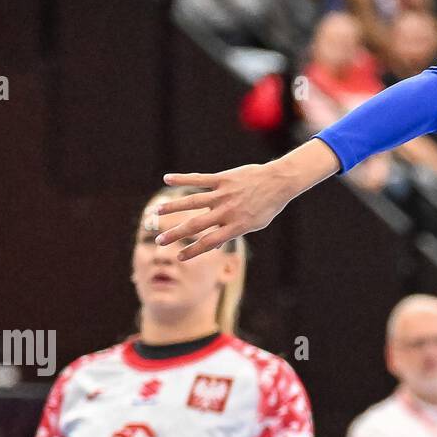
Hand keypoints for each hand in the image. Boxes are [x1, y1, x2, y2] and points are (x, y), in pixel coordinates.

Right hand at [156, 139, 340, 260]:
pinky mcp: (223, 179)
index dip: (193, 251)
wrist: (279, 182)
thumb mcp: (253, 225)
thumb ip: (232, 233)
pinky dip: (183, 178)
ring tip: (156, 212)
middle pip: (196, 225)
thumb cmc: (267, 206)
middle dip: (176, 234)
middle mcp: (227, 211)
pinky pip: (200, 179)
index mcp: (236, 226)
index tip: (179, 258)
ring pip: (193, 201)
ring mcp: (224, 194)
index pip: (209, 242)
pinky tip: (167, 179)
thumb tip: (212, 245)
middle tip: (159, 240)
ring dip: (173, 207)